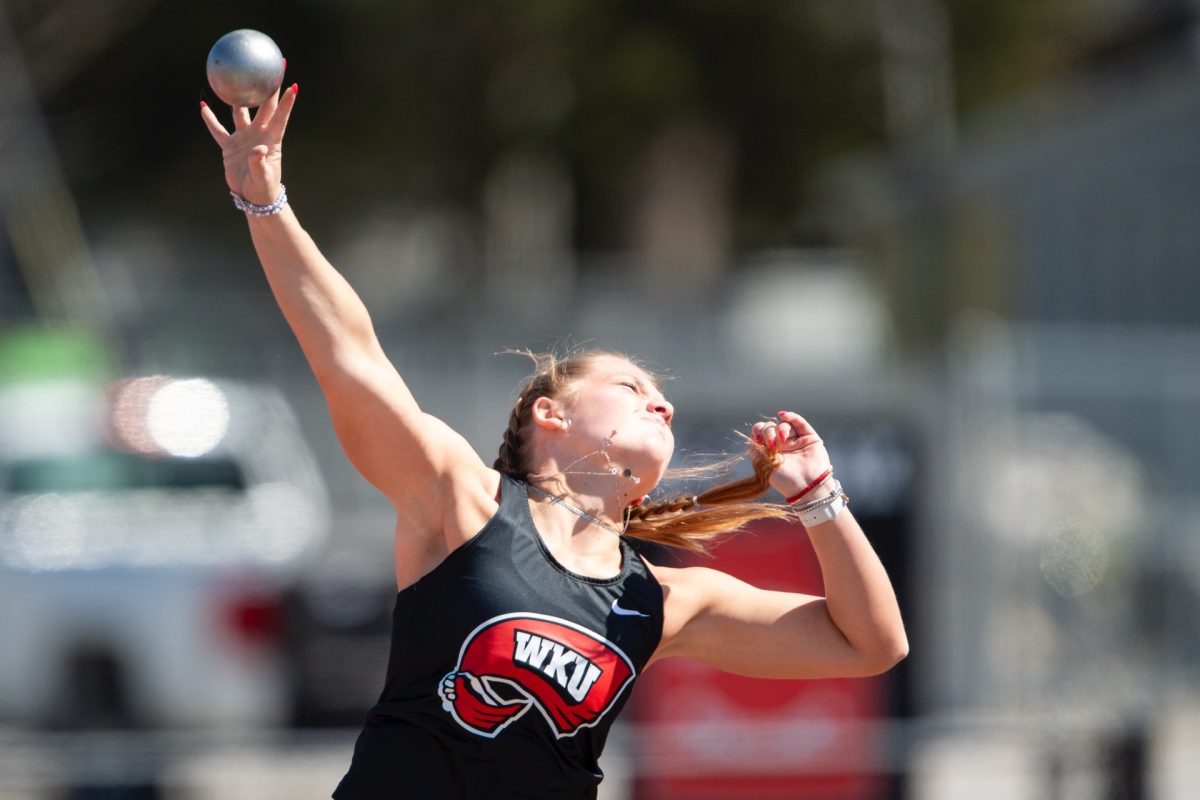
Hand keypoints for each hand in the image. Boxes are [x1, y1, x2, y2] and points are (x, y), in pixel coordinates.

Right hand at [200, 83, 297, 204]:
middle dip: (269, 88)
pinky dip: (211, 119)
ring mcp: (244, 138)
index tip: (293, 85)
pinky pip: (218, 130)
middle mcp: (259, 134)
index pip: (280, 117)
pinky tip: (204, 106)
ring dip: (238, 97)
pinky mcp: (230, 146)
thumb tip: (259, 150)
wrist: (252, 198)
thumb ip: (261, 165)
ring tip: (235, 79)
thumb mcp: (263, 179)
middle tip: (271, 69)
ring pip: (240, 112)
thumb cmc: (263, 189)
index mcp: (271, 140)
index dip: (286, 102)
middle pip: (264, 106)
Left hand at [750, 411, 831, 498]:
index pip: (760, 434)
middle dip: (768, 433)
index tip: (758, 440)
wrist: (806, 487)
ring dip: (780, 429)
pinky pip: (799, 422)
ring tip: (783, 439)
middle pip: (770, 427)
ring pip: (784, 424)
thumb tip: (754, 438)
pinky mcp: (809, 437)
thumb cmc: (784, 480)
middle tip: (771, 445)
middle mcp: (782, 444)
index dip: (757, 432)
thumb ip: (757, 450)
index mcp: (769, 450)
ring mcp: (796, 440)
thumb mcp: (764, 465)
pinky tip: (783, 415)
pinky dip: (791, 417)